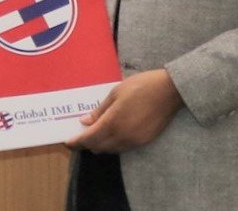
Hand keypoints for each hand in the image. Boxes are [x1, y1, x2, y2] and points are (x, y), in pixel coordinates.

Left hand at [65, 69, 181, 153]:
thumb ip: (100, 110)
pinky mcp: (144, 141)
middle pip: (98, 147)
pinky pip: (123, 148)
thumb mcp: (116, 93)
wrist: (170, 91)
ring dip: (100, 145)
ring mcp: (134, 141)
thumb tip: (85, 122)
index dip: (76, 143)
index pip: (89, 139)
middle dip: (86, 144)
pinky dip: (113, 144)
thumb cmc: (141, 86)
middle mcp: (122, 136)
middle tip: (79, 136)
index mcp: (113, 122)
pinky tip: (112, 134)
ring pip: (111, 150)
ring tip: (94, 134)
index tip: (67, 143)